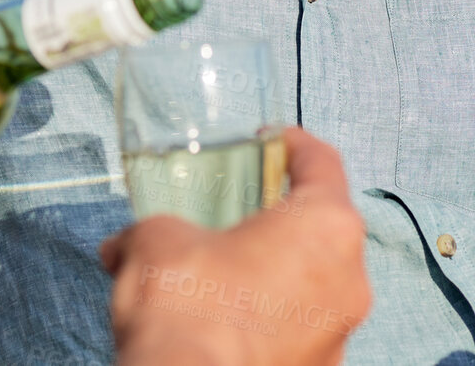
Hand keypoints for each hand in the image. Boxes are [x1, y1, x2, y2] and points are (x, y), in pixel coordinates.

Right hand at [99, 127, 371, 365]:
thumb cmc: (188, 311)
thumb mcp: (157, 241)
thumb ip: (153, 230)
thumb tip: (125, 246)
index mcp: (326, 228)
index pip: (323, 165)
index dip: (294, 146)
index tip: (274, 142)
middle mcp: (349, 280)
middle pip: (323, 229)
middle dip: (280, 219)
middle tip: (239, 213)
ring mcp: (338, 333)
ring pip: (314, 284)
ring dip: (275, 274)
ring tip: (223, 274)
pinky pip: (298, 330)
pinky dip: (269, 320)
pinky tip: (223, 321)